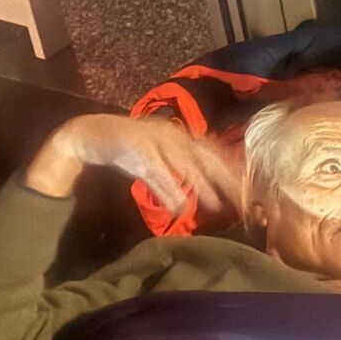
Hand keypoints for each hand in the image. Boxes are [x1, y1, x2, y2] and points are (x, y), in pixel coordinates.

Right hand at [25, 113, 242, 220]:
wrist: (90, 133)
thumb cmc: (130, 148)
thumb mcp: (160, 162)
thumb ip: (181, 176)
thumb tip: (206, 198)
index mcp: (181, 136)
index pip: (213, 153)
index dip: (232, 170)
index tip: (251, 190)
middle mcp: (173, 136)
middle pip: (205, 158)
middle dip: (225, 179)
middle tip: (242, 201)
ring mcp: (154, 141)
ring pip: (184, 165)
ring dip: (202, 186)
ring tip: (217, 206)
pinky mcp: (135, 150)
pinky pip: (156, 173)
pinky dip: (168, 189)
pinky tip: (179, 206)